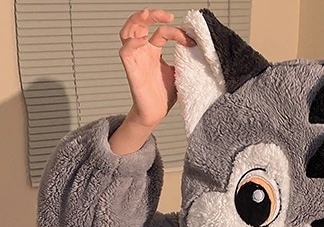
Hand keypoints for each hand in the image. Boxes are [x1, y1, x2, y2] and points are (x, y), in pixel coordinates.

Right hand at [110, 9, 193, 153]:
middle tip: (167, 16)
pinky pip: (125, 51)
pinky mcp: (131, 70)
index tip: (191, 40)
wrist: (156, 113)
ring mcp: (136, 59)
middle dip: (152, 15)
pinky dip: (131, 43)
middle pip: (139, 24)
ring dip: (136, 21)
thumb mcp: (179, 72)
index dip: (175, 32)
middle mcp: (142, 52)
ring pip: (127, 32)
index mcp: (153, 50)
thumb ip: (184, 59)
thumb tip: (198, 49)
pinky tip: (143, 41)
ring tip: (147, 15)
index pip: (161, 31)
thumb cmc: (163, 95)